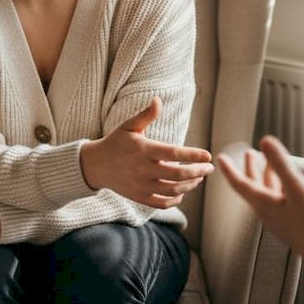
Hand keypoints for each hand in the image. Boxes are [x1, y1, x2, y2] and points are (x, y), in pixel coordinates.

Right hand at [79, 96, 213, 207]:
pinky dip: (175, 198)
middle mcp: (144, 169)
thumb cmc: (115, 142)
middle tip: (209, 168)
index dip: (193, 155)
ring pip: (173, 189)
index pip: (174, 153)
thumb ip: (145, 115)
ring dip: (190, 184)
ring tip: (198, 178)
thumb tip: (158, 100)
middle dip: (198, 172)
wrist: (95, 166)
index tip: (208, 155)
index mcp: (144, 150)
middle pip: (178, 174)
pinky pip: (162, 203)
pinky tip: (182, 191)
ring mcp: (141, 185)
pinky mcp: (139, 197)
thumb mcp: (128, 126)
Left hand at [217, 135, 303, 277]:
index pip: (241, 184)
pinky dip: (281, 186)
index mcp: (264, 204)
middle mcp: (269, 212)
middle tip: (248, 152)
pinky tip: (289, 183)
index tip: (220, 157)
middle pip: (254, 187)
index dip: (230, 170)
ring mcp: (282, 219)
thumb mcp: (297, 187)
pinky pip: (282, 200)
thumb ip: (280, 164)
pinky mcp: (295, 223)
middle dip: (251, 169)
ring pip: (269, 193)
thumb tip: (264, 141)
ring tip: (268, 162)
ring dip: (267, 176)